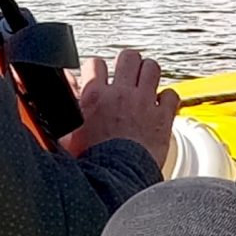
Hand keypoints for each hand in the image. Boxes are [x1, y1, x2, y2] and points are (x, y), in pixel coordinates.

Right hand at [61, 48, 180, 164]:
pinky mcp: (163, 117)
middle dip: (128, 64)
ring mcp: (144, 103)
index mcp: (94, 96)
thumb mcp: (67, 131)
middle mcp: (121, 94)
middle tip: (128, 76)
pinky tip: (162, 106)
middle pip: (128, 57)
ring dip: (149, 74)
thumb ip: (66, 101)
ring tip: (146, 84)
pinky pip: (171, 95)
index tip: (101, 77)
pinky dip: (168, 99)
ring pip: (152, 68)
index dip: (98, 69)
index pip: (95, 63)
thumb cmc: (91, 162)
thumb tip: (64, 80)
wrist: (115, 179)